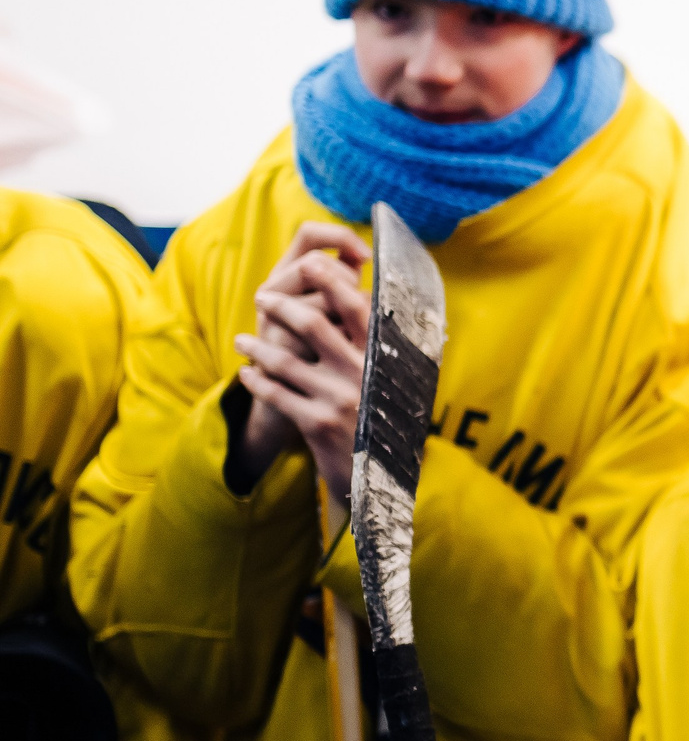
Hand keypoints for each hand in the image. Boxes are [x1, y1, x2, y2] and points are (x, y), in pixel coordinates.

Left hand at [230, 222, 372, 499]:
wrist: (380, 476)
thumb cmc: (383, 418)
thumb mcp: (393, 379)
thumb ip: (379, 343)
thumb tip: (366, 296)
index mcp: (382, 356)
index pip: (356, 305)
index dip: (330, 279)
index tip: (308, 263)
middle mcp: (362, 372)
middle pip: (312, 322)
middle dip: (279, 305)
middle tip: (262, 297)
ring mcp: (339, 398)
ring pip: (284, 359)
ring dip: (255, 346)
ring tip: (242, 340)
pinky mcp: (317, 423)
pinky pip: (274, 393)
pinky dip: (255, 380)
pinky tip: (246, 374)